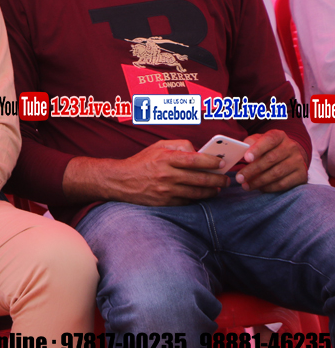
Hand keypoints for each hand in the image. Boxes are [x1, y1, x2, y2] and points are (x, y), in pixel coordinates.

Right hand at [98, 139, 230, 205]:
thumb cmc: (142, 161)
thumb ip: (179, 145)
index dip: (212, 161)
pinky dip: (198, 198)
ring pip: (197, 192)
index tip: (222, 163)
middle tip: (226, 179)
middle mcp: (167, 174)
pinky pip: (188, 201)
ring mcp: (166, 190)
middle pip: (200, 178)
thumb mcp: (158, 146)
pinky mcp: (165, 202)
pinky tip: (203, 194)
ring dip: (212, 191)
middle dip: (218, 179)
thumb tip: (199, 152)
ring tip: (218, 188)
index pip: (195, 159)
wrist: (121, 180)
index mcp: (166, 158)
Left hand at [236, 130, 307, 192]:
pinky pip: (283, 183)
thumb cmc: (268, 148)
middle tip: (239, 178)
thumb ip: (250, 143)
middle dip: (252, 170)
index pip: (269, 140)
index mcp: (279, 136)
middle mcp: (291, 147)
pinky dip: (269, 187)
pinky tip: (259, 188)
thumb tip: (242, 149)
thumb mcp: (259, 141)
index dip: (257, 149)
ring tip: (246, 185)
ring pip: (277, 173)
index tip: (246, 158)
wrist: (290, 156)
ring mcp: (298, 161)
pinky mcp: (301, 175)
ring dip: (259, 181)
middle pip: (271, 159)